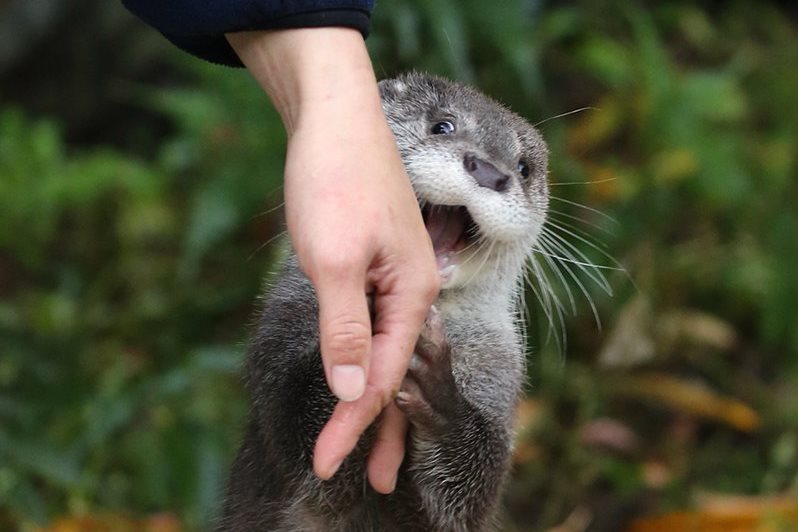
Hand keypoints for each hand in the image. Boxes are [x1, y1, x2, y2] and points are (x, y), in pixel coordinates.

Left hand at [227, 28, 439, 492]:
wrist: (332, 117)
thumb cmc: (333, 180)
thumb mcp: (333, 260)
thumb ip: (346, 329)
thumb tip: (357, 393)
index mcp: (413, 293)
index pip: (385, 376)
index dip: (354, 424)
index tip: (327, 465)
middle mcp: (414, 291)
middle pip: (399, 372)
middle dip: (379, 426)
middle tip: (374, 480)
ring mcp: (396, 277)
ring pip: (388, 352)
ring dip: (374, 399)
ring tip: (369, 445)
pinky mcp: (376, 266)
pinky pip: (376, 326)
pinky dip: (366, 359)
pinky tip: (361, 373)